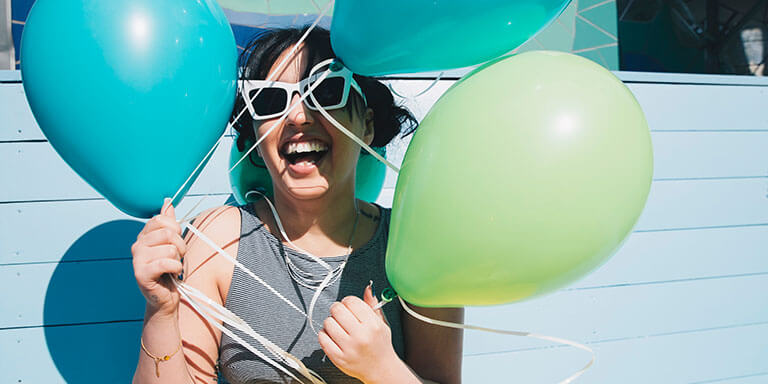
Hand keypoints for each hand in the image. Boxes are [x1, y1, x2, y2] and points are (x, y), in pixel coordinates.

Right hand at [131, 198, 185, 317]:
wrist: (165, 297)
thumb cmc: (169, 270)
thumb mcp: (171, 243)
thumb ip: (168, 222)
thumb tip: (167, 201)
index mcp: (144, 236)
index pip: (162, 219)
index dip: (175, 229)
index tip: (176, 242)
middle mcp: (137, 245)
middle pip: (168, 233)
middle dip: (180, 246)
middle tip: (177, 257)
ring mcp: (137, 259)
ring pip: (170, 249)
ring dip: (179, 259)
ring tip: (173, 267)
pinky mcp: (141, 274)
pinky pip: (167, 263)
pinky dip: (175, 269)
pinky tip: (171, 274)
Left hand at [318, 285, 401, 382]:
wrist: (381, 370)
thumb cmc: (381, 346)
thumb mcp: (381, 324)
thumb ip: (372, 305)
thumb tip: (367, 289)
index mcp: (372, 325)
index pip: (351, 301)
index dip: (347, 301)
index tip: (348, 305)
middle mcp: (361, 336)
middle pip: (337, 310)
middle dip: (337, 309)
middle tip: (341, 315)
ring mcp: (349, 348)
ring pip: (327, 322)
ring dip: (330, 322)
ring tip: (338, 327)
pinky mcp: (338, 358)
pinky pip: (322, 338)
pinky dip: (324, 334)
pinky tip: (333, 336)